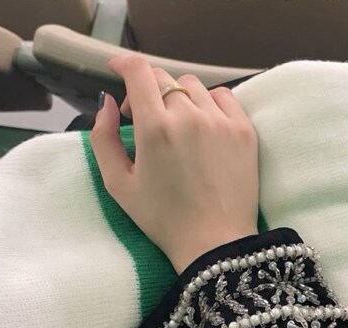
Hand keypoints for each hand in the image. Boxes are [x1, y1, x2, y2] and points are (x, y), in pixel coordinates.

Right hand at [90, 55, 258, 273]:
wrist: (215, 243)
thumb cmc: (163, 220)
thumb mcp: (119, 185)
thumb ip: (103, 138)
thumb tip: (107, 103)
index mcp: (155, 128)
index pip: (138, 71)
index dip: (123, 64)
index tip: (117, 70)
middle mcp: (190, 117)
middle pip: (164, 79)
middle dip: (147, 91)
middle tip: (144, 119)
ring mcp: (221, 122)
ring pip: (193, 87)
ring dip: (178, 98)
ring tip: (176, 126)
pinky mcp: (244, 131)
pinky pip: (224, 97)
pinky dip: (209, 104)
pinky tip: (202, 126)